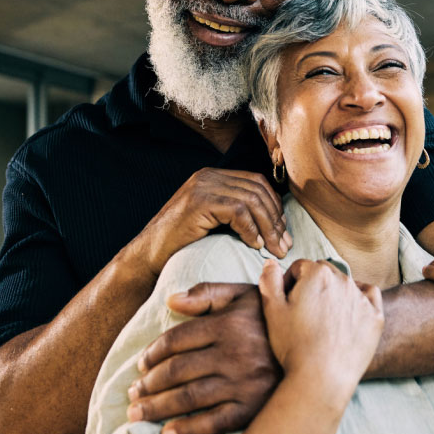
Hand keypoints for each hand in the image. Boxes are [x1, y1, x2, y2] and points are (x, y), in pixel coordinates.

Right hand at [127, 168, 291, 273]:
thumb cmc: (181, 245)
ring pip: (251, 200)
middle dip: (275, 218)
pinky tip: (254, 245)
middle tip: (284, 244)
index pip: (256, 182)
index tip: (282, 232)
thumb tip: (272, 221)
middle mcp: (208, 176)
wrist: (148, 256)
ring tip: (273, 249)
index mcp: (213, 177)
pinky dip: (250, 229)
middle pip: (257, 189)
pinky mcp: (199, 202)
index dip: (274, 206)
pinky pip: (237, 211)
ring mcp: (202, 187)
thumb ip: (234, 212)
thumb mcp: (212, 222)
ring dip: (267, 227)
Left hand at [127, 283, 280, 433]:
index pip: (177, 339)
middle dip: (149, 384)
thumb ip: (208, 293)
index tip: (142, 364)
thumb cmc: (275, 322)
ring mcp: (243, 383)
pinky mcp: (253, 408)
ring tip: (138, 414)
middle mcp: (234, 353)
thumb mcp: (246, 296)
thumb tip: (170, 300)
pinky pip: (214, 422)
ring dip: (158, 408)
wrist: (319, 352)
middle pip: (178, 370)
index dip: (154, 353)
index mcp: (229, 324)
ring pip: (189, 397)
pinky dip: (188, 430)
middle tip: (133, 392)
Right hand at [259, 259, 383, 402]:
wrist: (322, 378)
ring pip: (345, 284)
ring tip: (323, 320)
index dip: (290, 283)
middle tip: (304, 312)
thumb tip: (271, 263)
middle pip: (324, 272)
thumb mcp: (272, 311)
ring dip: (334, 294)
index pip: (300, 267)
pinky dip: (359, 300)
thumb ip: (270, 281)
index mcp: (317, 274)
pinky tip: (348, 314)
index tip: (286, 302)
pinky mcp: (375, 316)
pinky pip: (370, 296)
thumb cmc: (294, 345)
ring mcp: (361, 298)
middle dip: (313, 285)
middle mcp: (343, 279)